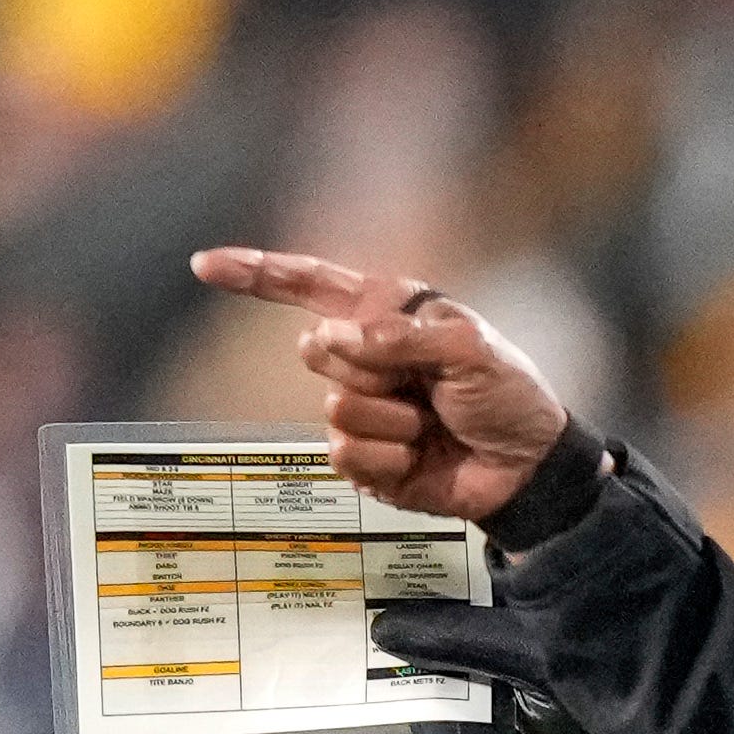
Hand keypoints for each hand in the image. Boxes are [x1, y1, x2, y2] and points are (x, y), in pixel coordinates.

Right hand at [189, 246, 572, 524]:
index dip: (256, 274)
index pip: (310, 286)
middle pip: (316, 349)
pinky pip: (348, 454)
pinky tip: (421, 456)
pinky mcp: (364, 459)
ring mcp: (361, 409)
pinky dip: (392, 458)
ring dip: (394, 419)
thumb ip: (399, 335)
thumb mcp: (470, 349)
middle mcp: (366, 358)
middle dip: (373, 367)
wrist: (528, 467)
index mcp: (387, 315)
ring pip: (337, 408)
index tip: (204, 266)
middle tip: (425, 384)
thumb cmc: (509, 397)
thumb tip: (327, 336)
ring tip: (432, 423)